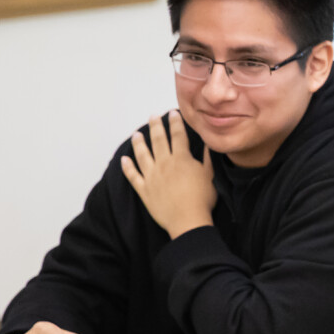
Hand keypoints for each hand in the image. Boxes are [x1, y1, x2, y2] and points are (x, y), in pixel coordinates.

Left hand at [120, 110, 215, 238]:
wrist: (188, 220)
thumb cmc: (202, 199)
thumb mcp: (210, 176)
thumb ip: (206, 159)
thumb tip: (207, 145)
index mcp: (181, 159)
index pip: (178, 135)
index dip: (175, 123)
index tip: (172, 113)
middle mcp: (164, 164)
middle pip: (158, 140)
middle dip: (155, 126)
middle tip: (152, 116)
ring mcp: (152, 176)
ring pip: (142, 155)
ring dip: (138, 143)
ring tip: (136, 134)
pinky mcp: (144, 190)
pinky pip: (133, 176)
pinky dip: (127, 168)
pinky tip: (124, 160)